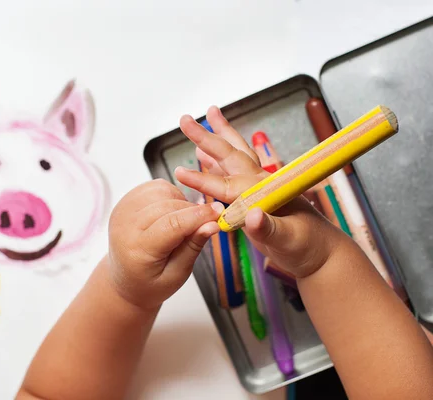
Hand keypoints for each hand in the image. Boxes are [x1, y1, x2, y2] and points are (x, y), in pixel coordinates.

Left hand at [108, 179, 223, 308]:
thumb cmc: (151, 283)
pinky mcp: (125, 201)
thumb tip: (212, 224)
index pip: (172, 225)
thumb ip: (193, 247)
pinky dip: (169, 194)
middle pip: (167, 205)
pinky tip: (171, 212)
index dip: (198, 216)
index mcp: (137, 249)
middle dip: (192, 210)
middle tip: (205, 222)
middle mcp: (125, 226)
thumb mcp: (177, 274)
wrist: (125, 280)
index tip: (219, 212)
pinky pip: (153, 187)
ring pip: (161, 191)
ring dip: (180, 201)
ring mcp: (122, 211)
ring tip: (183, 221)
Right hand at [175, 106, 351, 278]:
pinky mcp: (257, 195)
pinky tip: (207, 157)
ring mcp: (259, 187)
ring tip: (205, 120)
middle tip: (185, 119)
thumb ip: (269, 229)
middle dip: (207, 137)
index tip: (180, 173)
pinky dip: (218, 162)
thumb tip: (253, 216)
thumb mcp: (289, 240)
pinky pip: (234, 172)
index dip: (203, 180)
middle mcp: (261, 183)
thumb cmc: (308, 246)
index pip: (229, 185)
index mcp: (265, 192)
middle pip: (230, 155)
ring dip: (218, 138)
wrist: (322, 253)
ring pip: (235, 156)